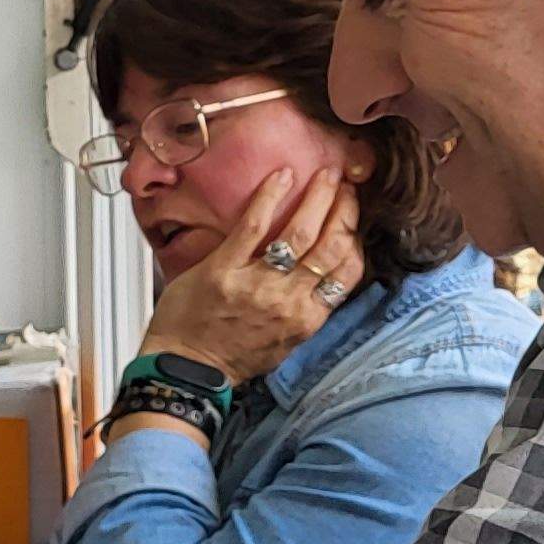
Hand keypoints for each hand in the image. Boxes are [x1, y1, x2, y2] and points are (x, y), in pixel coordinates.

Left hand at [139, 168, 365, 383]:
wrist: (187, 369)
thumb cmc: (233, 355)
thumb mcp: (285, 340)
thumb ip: (306, 309)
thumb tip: (324, 275)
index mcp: (308, 318)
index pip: (348, 270)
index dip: (356, 235)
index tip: (354, 213)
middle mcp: (289, 300)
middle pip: (330, 245)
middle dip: (343, 208)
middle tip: (345, 182)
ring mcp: (257, 284)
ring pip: (300, 232)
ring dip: (317, 197)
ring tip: (324, 175)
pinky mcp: (224, 270)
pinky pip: (254, 226)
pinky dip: (270, 196)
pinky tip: (281, 176)